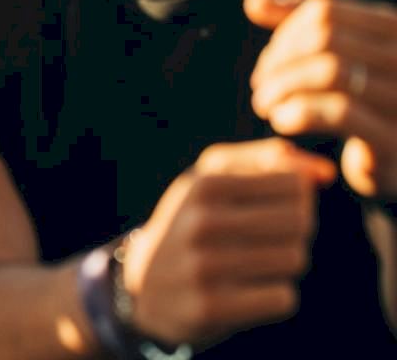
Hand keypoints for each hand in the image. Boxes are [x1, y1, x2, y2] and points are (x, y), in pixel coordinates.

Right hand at [122, 138, 334, 346]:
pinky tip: (253, 289)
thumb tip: (323, 172)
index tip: (280, 204)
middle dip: (298, 229)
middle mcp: (203, 221)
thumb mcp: (212, 177)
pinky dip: (276, 294)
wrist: (144, 283)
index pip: (294, 184)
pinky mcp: (212, 307)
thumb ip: (266, 160)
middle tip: (275, 236)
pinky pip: (282, 298)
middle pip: (300, 221)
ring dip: (287, 262)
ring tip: (262, 261)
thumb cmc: (191, 220)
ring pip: (294, 258)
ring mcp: (205, 265)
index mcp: (206, 183)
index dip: (300, 196)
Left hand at [248, 0, 396, 198]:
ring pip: (329, 70)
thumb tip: (254, 1)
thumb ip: (300, 27)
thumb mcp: (340, 59)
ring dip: (283, 86)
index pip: (327, 10)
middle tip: (260, 85)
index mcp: (395, 29)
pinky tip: (282, 122)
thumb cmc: (368, 105)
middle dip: (280, 60)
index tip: (269, 61)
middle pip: (325, 37)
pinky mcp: (396, 138)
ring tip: (265, 104)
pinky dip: (299, 112)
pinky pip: (340, 111)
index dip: (286, 33)